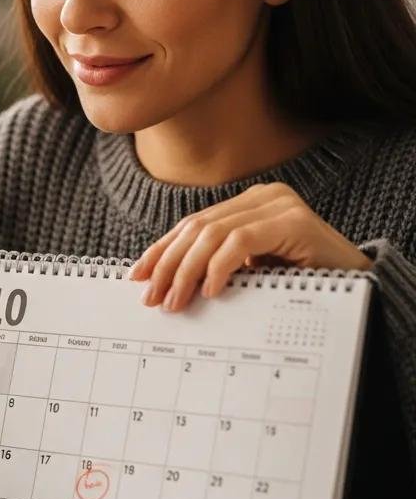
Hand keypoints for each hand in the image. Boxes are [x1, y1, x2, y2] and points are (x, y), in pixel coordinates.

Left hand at [127, 182, 373, 311]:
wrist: (360, 285)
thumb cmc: (303, 281)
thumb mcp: (252, 271)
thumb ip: (218, 266)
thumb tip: (164, 285)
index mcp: (248, 204)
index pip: (192, 225)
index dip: (161, 250)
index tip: (137, 276)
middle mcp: (262, 196)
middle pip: (196, 228)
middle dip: (168, 265)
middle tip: (152, 297)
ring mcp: (279, 204)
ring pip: (212, 234)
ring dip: (188, 271)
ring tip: (176, 302)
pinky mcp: (294, 220)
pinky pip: (241, 241)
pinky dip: (220, 267)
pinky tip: (211, 291)